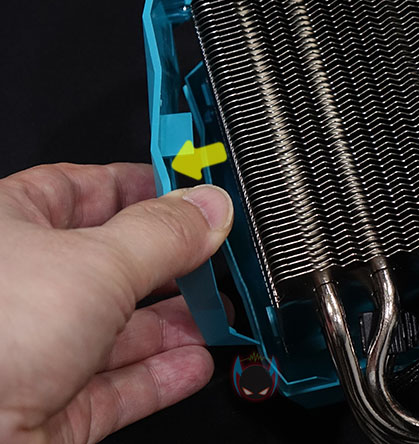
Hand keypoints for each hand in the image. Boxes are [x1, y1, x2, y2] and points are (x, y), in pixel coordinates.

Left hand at [0, 163, 232, 442]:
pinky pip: (114, 386)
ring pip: (118, 328)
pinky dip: (159, 375)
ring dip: (174, 324)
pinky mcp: (46, 408)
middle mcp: (21, 286)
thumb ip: (164, 233)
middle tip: (220, 258)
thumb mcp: (96, 262)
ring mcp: (32, 350)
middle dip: (172, 264)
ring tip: (219, 315)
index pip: (89, 188)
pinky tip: (194, 363)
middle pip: (113, 262)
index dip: (146, 187)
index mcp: (11, 227)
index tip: (197, 190)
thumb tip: (209, 207)